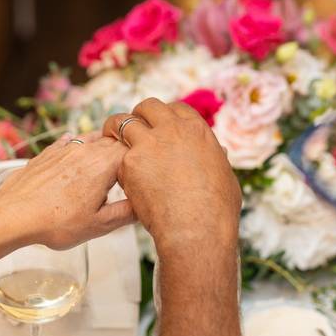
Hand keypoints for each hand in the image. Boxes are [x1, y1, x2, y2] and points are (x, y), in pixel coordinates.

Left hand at [0, 133, 133, 249]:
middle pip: (115, 141)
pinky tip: (77, 153)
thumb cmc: (54, 221)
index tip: (145, 172)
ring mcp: (66, 149)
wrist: (13, 215)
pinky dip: (79, 146)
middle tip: (130, 168)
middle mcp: (86, 150)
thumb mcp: (100, 225)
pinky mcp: (48, 153)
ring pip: (93, 139)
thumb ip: (127, 213)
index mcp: (104, 164)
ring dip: (103, 147)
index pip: (134, 150)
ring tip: (107, 162)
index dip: (141, 160)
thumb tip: (145, 205)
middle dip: (124, 152)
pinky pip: (69, 142)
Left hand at [103, 98, 241, 255]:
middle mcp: (172, 130)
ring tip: (110, 136)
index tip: (159, 126)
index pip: (175, 109)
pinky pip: (116, 154)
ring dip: (116, 128)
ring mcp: (148, 144)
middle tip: (133, 126)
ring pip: (123, 122)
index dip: (165, 116)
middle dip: (139, 114)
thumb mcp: (225, 175)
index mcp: (197, 130)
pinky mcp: (130, 163)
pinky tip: (117, 172)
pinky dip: (116, 161)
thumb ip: (216, 158)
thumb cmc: (217, 210)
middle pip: (148, 107)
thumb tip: (220, 153)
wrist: (197, 229)